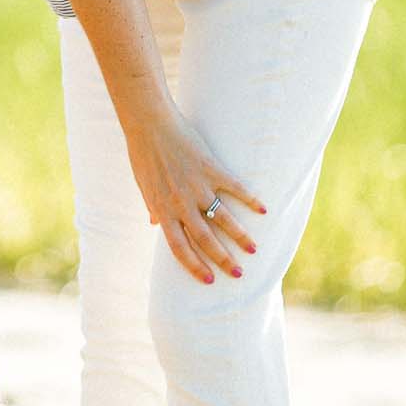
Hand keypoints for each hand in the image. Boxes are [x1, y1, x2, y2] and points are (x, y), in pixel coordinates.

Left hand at [124, 108, 266, 284]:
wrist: (149, 124)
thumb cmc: (143, 155)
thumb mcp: (144, 186)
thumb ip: (152, 207)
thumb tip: (154, 224)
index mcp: (163, 210)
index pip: (179, 248)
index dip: (194, 266)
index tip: (208, 280)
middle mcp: (181, 203)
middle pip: (205, 240)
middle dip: (223, 260)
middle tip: (238, 273)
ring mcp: (197, 186)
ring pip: (223, 219)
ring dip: (239, 237)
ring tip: (253, 250)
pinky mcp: (211, 168)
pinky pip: (235, 188)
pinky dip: (250, 200)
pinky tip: (262, 210)